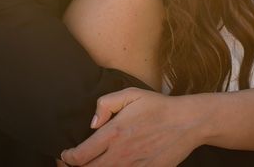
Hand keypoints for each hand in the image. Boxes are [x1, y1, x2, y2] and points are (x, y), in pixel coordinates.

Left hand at [60, 88, 204, 165]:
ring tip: (90, 166)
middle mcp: (121, 154)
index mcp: (114, 133)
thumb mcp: (130, 94)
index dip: (67, 159)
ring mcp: (134, 166)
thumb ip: (105, 104)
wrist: (187, 122)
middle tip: (71, 164)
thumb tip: (92, 124)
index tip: (66, 156)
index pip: (80, 156)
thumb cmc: (158, 107)